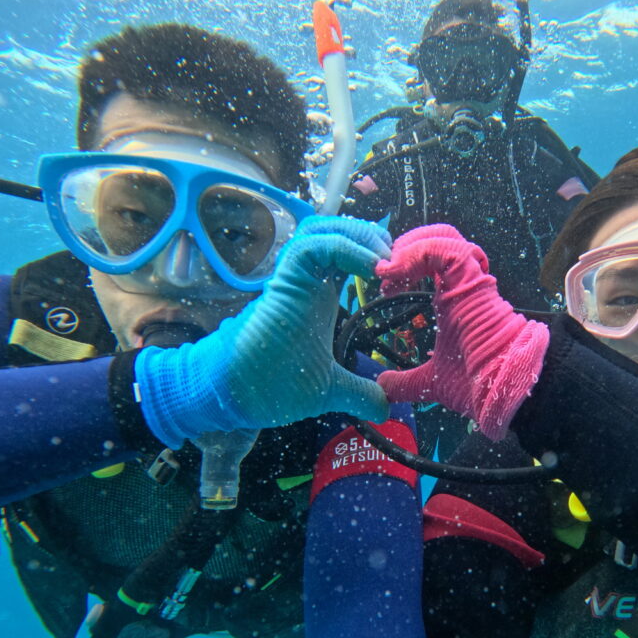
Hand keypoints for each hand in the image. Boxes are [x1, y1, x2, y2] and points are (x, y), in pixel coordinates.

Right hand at [135, 216, 390, 447]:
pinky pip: (313, 247)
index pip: (346, 252)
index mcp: (319, 294)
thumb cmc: (274, 385)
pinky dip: (345, 248)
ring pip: (321, 228)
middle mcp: (307, 280)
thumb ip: (358, 393)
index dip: (373, 252)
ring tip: (384, 260)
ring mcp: (292, 278)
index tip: (399, 276)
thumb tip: (384, 408)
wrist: (238, 395)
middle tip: (396, 261)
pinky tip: (370, 267)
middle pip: (335, 229)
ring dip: (358, 235)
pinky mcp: (283, 282)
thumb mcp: (331, 389)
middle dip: (369, 235)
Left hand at [374, 224, 548, 439]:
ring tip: (389, 270)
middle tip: (385, 271)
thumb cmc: (477, 386)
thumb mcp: (429, 382)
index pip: (434, 259)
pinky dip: (416, 254)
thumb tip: (383, 387)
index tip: (385, 287)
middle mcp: (464, 285)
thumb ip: (405, 382)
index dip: (406, 262)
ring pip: (444, 237)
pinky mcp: (472, 280)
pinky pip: (444, 251)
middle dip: (407, 245)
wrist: (502, 393)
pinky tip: (395, 272)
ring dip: (410, 247)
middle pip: (440, 238)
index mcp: (455, 299)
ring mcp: (471, 280)